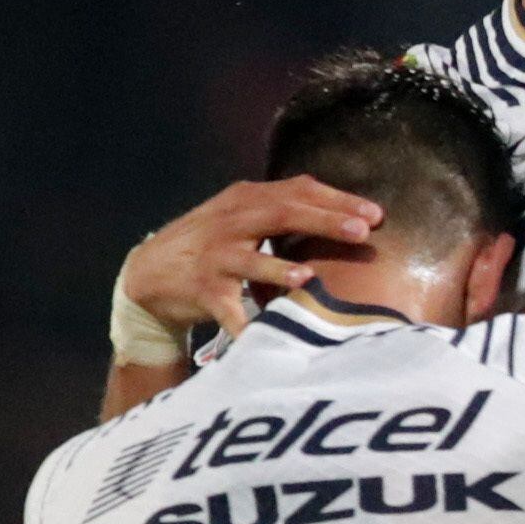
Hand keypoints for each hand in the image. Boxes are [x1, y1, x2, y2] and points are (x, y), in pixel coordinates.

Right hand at [121, 176, 381, 336]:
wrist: (149, 273)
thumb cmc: (211, 243)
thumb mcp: (242, 215)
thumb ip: (282, 207)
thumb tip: (344, 209)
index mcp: (246, 199)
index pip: (297, 192)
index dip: (337, 201)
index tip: (375, 215)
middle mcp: (231, 223)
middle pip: (279, 215)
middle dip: (323, 223)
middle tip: (360, 233)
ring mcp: (214, 258)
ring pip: (248, 261)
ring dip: (277, 269)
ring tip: (307, 277)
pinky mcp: (201, 292)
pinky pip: (227, 310)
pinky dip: (245, 324)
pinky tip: (265, 332)